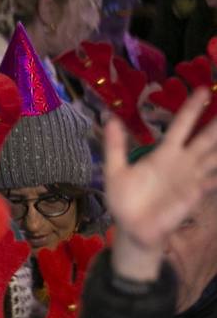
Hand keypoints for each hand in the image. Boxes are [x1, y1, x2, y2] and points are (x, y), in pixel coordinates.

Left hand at [105, 89, 216, 279]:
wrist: (132, 227)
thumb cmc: (124, 198)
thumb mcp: (115, 171)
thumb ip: (115, 146)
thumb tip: (110, 118)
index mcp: (164, 153)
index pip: (181, 126)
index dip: (191, 109)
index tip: (201, 90)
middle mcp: (182, 162)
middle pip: (205, 138)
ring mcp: (192, 178)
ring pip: (214, 157)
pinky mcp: (196, 195)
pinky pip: (214, 182)